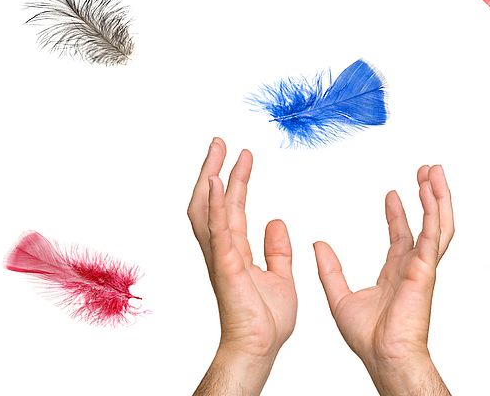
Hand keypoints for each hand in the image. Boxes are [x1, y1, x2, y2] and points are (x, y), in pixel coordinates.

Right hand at [187, 138, 296, 395]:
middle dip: (214, 170)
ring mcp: (222, 256)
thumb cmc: (265, 321)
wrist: (260, 346)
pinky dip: (215, 205)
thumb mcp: (281, 275)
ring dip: (211, 179)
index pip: (231, 207)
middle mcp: (223, 249)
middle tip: (221, 143)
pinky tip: (216, 184)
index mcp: (235, 250)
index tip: (241, 156)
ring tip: (217, 153)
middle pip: (211, 202)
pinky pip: (218, 229)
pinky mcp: (227, 265)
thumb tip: (276, 222)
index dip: (234, 180)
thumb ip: (277, 249)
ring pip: (208, 210)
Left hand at [314, 165, 453, 395]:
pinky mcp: (426, 268)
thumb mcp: (339, 297)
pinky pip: (433, 234)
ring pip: (438, 223)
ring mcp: (423, 266)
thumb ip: (330, 270)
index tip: (391, 194)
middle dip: (427, 196)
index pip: (401, 235)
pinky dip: (434, 211)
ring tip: (434, 172)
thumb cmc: (369, 338)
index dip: (397, 213)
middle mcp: (413, 265)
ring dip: (438, 196)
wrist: (383, 355)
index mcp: (396, 272)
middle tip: (425, 172)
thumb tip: (317, 246)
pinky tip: (431, 192)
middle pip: (427, 223)